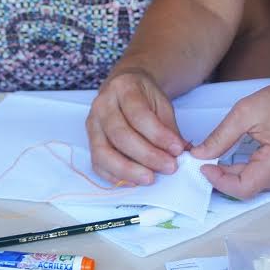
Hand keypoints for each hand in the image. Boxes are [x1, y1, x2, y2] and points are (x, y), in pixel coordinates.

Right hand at [86, 68, 185, 185]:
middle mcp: (102, 104)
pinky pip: (97, 163)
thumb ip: (169, 127)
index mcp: (123, 87)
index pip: (139, 115)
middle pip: (120, 135)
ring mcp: (92, 123)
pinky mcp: (89, 141)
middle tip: (168, 167)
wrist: (124, 88)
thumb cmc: (144, 97)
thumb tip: (180, 152)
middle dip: (146, 155)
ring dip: (128, 170)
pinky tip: (133, 181)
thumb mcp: (161, 103)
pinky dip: (114, 176)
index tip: (177, 149)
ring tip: (150, 178)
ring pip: (103, 152)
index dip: (158, 135)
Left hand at [190, 78, 269, 198]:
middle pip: (244, 189)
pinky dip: (238, 173)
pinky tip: (226, 161)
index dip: (219, 181)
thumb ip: (221, 137)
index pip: (243, 187)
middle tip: (200, 161)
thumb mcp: (245, 112)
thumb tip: (199, 155)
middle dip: (220, 177)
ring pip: (248, 186)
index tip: (202, 165)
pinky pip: (255, 180)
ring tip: (211, 159)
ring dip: (228, 176)